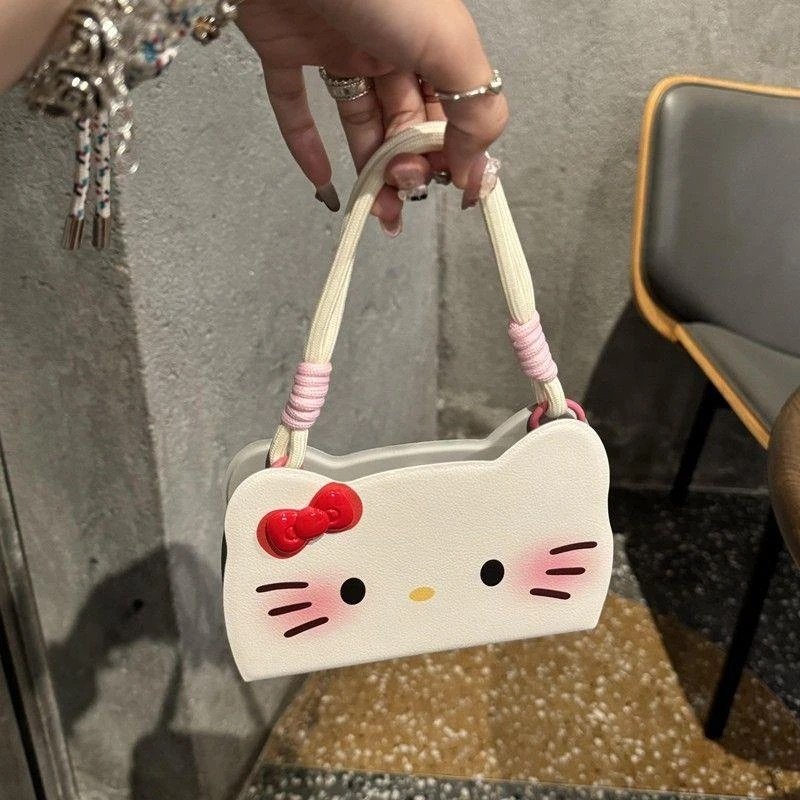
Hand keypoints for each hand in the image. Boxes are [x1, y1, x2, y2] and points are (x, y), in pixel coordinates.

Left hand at [237, 0, 507, 234]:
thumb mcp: (446, 44)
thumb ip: (474, 106)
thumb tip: (477, 167)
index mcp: (429, 40)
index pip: (448, 108)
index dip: (450, 150)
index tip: (449, 187)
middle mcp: (386, 44)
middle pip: (404, 120)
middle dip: (408, 164)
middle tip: (403, 187)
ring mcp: (334, 46)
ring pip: (358, 119)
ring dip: (369, 168)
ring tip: (376, 208)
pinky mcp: (284, 47)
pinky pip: (295, 103)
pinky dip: (306, 145)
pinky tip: (322, 182)